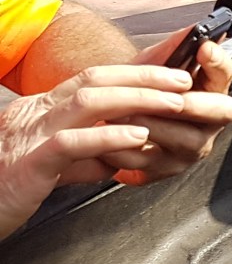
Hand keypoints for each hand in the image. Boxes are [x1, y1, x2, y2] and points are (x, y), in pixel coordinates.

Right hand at [0, 65, 193, 237]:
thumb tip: (115, 157)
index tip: (171, 76)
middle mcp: (35, 114)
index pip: (91, 80)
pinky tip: (138, 136)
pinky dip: (108, 136)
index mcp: (41, 111)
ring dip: (136, 99)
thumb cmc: (6, 188)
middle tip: (183, 80)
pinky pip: (71, 143)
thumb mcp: (53, 166)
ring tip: (173, 103)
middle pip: (93, 80)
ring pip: (86, 102)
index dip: (134, 74)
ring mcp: (30, 135)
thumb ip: (83, 158)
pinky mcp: (28, 164)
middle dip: (143, 77)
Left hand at [104, 25, 231, 185]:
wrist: (108, 129)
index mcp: (208, 94)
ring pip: (184, 139)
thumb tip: (193, 28)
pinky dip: (125, 146)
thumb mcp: (150, 70)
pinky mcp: (163, 169)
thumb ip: (171, 49)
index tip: (205, 49)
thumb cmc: (135, 97)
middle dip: (193, 102)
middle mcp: (206, 124)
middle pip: (219, 112)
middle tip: (169, 95)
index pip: (226, 76)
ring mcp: (188, 149)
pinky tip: (108, 135)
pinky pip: (149, 160)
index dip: (218, 64)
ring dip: (152, 123)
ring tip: (121, 112)